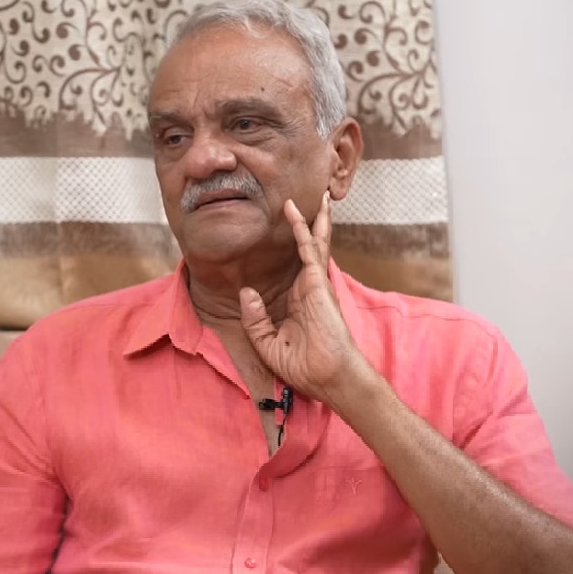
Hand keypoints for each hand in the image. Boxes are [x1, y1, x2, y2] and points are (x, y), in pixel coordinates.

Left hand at [238, 192, 360, 400]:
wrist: (327, 378)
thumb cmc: (303, 367)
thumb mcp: (267, 344)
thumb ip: (254, 319)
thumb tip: (245, 292)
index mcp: (299, 301)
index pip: (295, 269)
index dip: (293, 252)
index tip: (287, 235)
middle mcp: (309, 288)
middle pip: (309, 249)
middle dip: (310, 225)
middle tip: (307, 201)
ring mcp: (315, 284)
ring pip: (313, 242)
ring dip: (312, 218)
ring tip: (313, 195)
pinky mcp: (317, 283)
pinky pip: (308, 249)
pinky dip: (302, 228)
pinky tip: (296, 211)